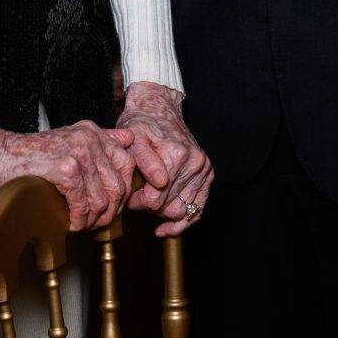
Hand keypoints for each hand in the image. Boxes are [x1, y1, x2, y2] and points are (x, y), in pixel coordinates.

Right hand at [0, 121, 138, 230]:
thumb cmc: (32, 152)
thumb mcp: (71, 136)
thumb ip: (100, 137)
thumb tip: (128, 139)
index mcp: (94, 132)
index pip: (127, 163)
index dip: (125, 189)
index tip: (114, 205)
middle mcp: (90, 139)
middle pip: (118, 184)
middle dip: (112, 210)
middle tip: (99, 222)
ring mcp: (79, 153)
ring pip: (102, 198)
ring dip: (94, 220)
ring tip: (83, 225)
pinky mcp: (65, 169)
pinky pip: (82, 204)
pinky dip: (79, 220)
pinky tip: (71, 224)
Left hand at [116, 82, 213, 236]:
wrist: (158, 109)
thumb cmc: (141, 124)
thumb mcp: (133, 137)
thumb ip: (143, 160)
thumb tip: (160, 182)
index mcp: (176, 154)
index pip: (154, 201)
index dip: (137, 203)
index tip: (129, 195)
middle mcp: (194, 162)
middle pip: (168, 208)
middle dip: (149, 208)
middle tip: (137, 197)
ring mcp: (203, 169)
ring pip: (182, 211)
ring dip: (163, 213)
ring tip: (150, 203)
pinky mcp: (207, 174)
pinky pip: (198, 208)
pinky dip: (183, 222)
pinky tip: (166, 228)